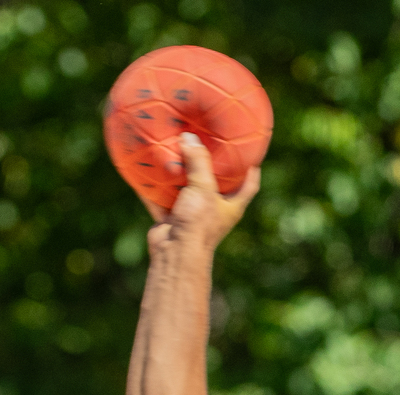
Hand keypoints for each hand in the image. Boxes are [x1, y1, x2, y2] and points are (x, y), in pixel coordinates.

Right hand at [143, 132, 260, 257]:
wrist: (175, 252)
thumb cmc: (198, 223)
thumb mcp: (203, 188)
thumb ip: (198, 161)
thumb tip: (189, 137)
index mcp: (231, 205)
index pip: (249, 185)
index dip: (252, 168)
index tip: (249, 151)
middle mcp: (213, 209)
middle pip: (214, 183)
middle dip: (209, 165)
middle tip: (204, 142)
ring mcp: (191, 214)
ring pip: (186, 188)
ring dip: (180, 172)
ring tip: (175, 147)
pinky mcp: (171, 217)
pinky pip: (161, 196)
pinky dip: (154, 185)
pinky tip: (147, 167)